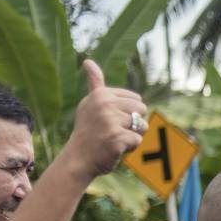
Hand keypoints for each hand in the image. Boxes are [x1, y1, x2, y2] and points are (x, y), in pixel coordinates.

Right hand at [65, 60, 147, 179]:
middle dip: (133, 124)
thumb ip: (95, 84)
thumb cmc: (88, 132)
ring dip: (132, 136)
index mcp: (101, 95)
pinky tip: (115, 149)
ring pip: (142, 126)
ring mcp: (110, 121)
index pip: (136, 100)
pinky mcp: (116, 138)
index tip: (109, 120)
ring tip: (114, 139)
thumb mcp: (90, 104)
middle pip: (142, 110)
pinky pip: (138, 140)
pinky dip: (130, 147)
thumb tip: (88, 61)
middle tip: (113, 131)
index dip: (128, 113)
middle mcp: (104, 105)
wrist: (78, 159)